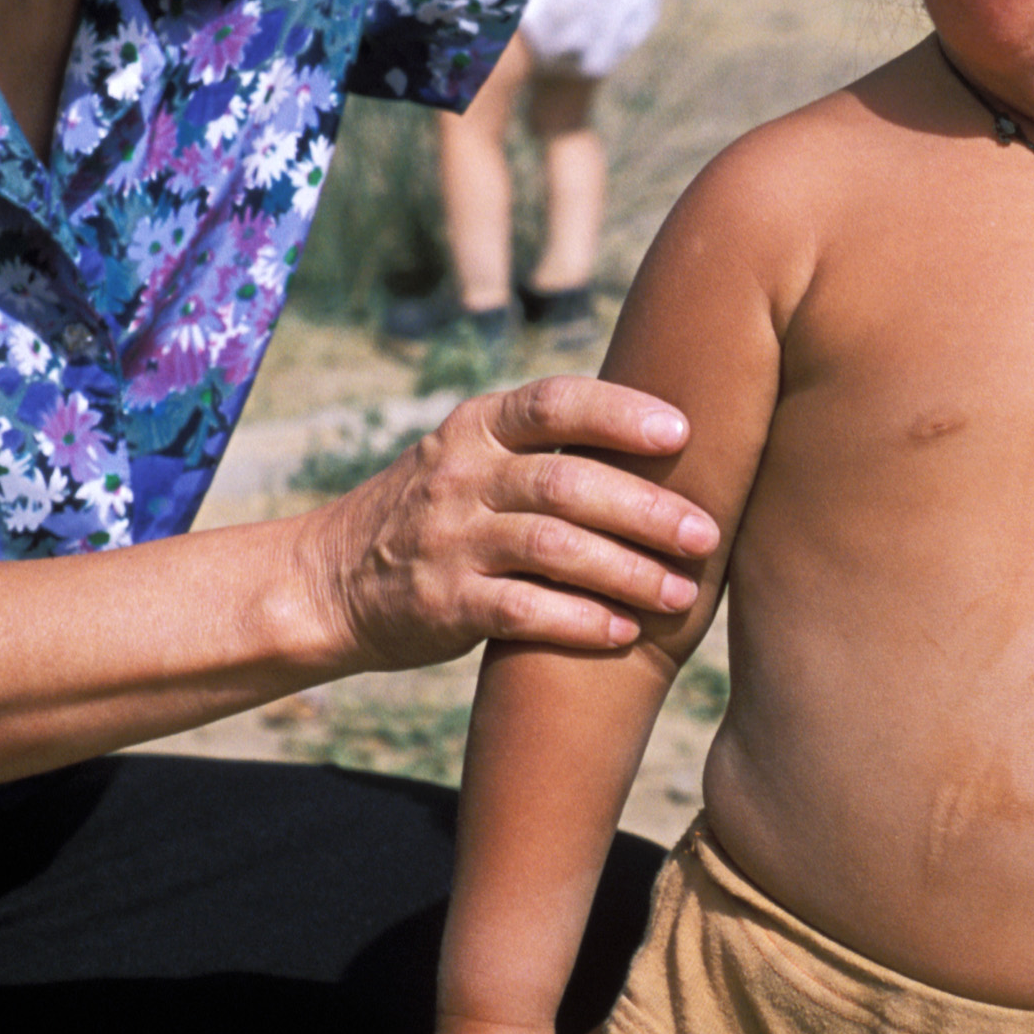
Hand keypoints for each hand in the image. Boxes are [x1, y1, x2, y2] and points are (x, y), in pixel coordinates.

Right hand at [300, 373, 717, 674]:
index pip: (555, 402)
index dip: (621, 413)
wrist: (328, 582)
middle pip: (568, 482)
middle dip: (647, 509)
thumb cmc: (434, 517)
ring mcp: (449, 539)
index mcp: (476, 427)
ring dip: (628, 571)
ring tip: (682, 593)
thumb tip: (666, 442)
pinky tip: (624, 632)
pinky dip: (581, 620)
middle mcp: (462, 475)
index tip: (683, 432)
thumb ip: (542, 449)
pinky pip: (523, 609)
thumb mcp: (470, 459)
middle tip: (706, 534)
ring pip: (554, 547)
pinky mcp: (443, 602)